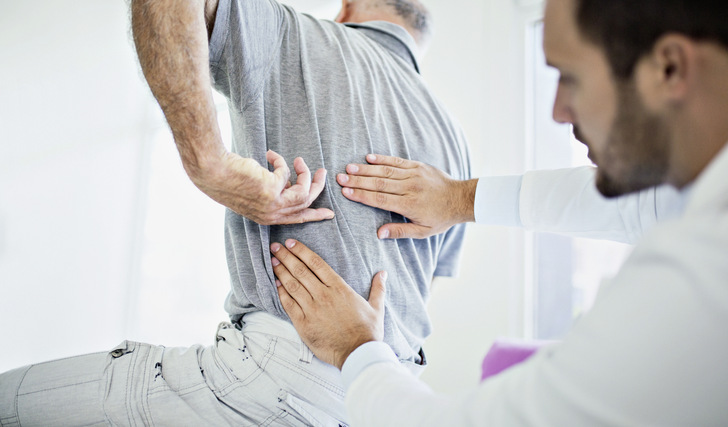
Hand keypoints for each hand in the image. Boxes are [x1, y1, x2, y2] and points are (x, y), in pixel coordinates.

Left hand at [192, 150, 333, 224]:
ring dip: (305, 173)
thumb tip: (289, 183)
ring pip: (303, 190)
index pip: (297, 219)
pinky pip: (286, 172)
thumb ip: (274, 192)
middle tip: (322, 172)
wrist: (214, 172)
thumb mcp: (256, 192)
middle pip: (306, 203)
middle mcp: (272, 214)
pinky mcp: (273, 189)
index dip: (315, 215)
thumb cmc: (230, 180)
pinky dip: (280, 161)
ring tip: (299, 160)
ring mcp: (273, 203)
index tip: (329, 214)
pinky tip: (269, 154)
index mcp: (267, 218)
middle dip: (318, 187)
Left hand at [270, 239, 386, 369]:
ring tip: (272, 261)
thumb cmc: (368, 331)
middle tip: (275, 247)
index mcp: (339, 288)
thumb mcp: (376, 307)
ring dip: (281, 271)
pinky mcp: (303, 324)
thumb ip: (378, 288)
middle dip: (286, 257)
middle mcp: (323, 295)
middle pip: (301, 271)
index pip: (316, 263)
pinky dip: (281, 293)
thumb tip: (383, 273)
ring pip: (292, 285)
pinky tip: (275, 284)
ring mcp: (312, 309)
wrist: (358, 354)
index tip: (291, 243)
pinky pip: (289, 304)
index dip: (302, 251)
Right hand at [336, 154, 477, 238]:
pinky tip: (368, 157)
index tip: (345, 192)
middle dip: (357, 180)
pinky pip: (397, 161)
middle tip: (339, 178)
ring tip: (348, 167)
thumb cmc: (441, 217)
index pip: (380, 199)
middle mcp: (409, 187)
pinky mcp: (417, 166)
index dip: (361, 195)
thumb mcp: (423, 231)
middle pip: (378, 183)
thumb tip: (378, 234)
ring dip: (365, 169)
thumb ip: (400, 232)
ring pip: (385, 170)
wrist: (461, 198)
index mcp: (409, 205)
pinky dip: (382, 159)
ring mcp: (413, 175)